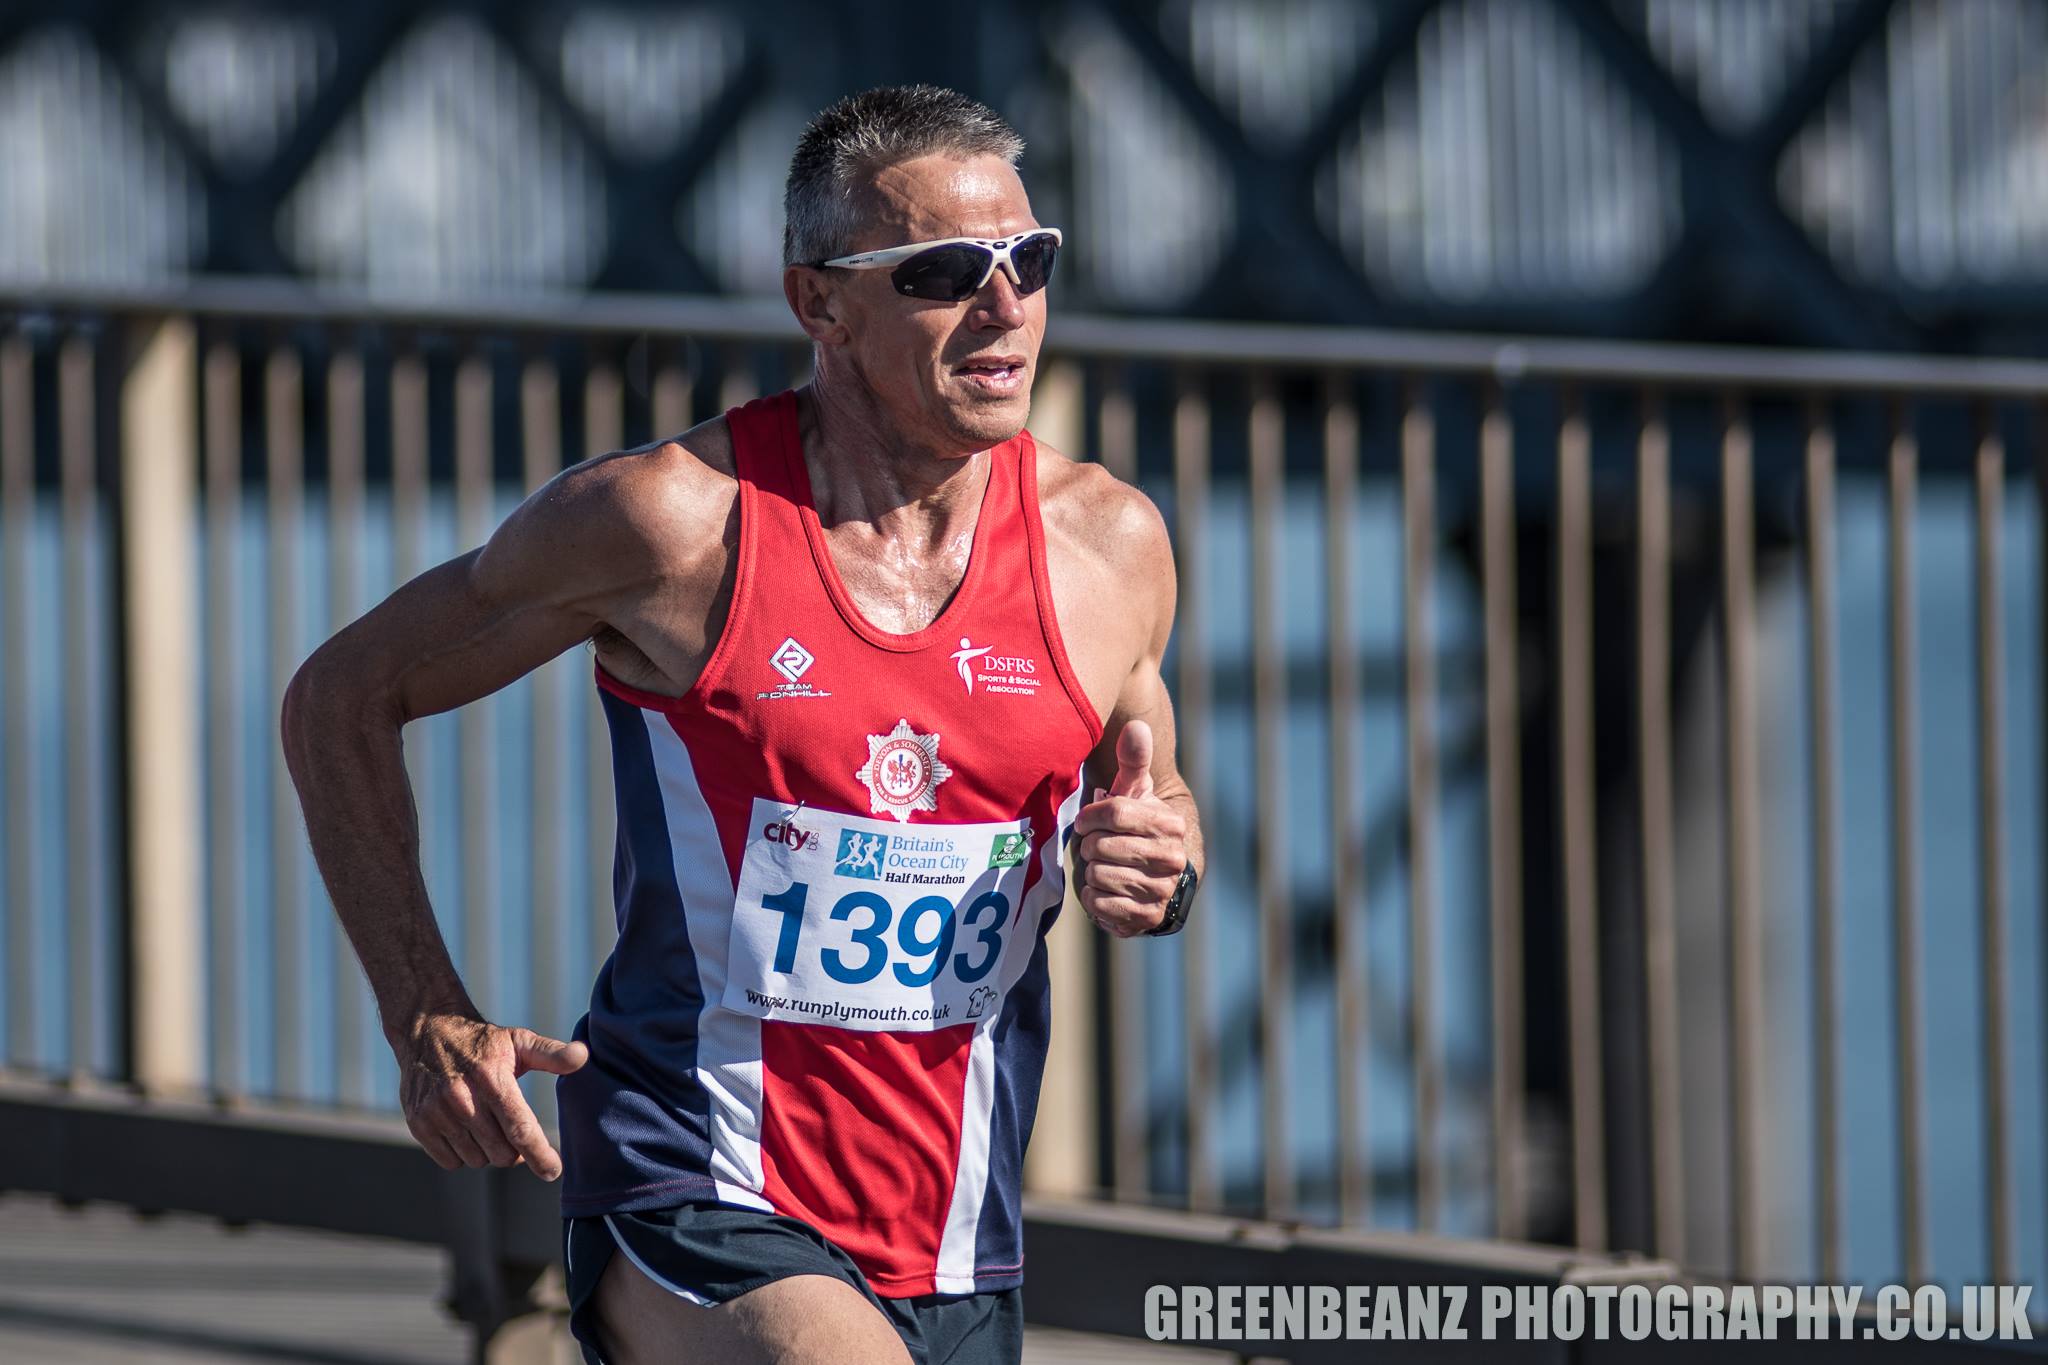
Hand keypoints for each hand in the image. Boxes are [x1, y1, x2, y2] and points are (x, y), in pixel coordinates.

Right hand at [393, 1009, 588, 1178]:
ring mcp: (437, 1113)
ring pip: (477, 1160)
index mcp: (492, 1078)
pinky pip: (450, 1162)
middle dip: (513, 1150)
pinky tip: (464, 1129)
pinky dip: (462, 1154)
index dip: (539, 1155)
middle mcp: (462, 1098)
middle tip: (512, 1129)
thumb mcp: (520, 1041)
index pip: (520, 1128)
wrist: (429, 1031)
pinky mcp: (419, 1124)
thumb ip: (552, 1055)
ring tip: (485, 1123)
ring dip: (487, 1151)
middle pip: (501, 1152)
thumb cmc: (483, 1042)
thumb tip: (584, 1055)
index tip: (553, 1171)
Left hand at [1073, 720, 1187, 938]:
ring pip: (1097, 875)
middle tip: (1095, 848)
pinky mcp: (1147, 919)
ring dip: (1090, 872)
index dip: (1090, 817)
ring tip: (1103, 868)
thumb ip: (1133, 760)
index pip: (1113, 812)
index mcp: (1170, 823)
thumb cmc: (1136, 828)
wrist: (1153, 879)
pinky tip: (1104, 891)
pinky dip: (1092, 898)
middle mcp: (1172, 859)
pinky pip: (1099, 904)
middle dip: (1089, 847)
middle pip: (1101, 846)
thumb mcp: (1135, 793)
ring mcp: (1162, 891)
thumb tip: (1136, 725)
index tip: (1087, 822)